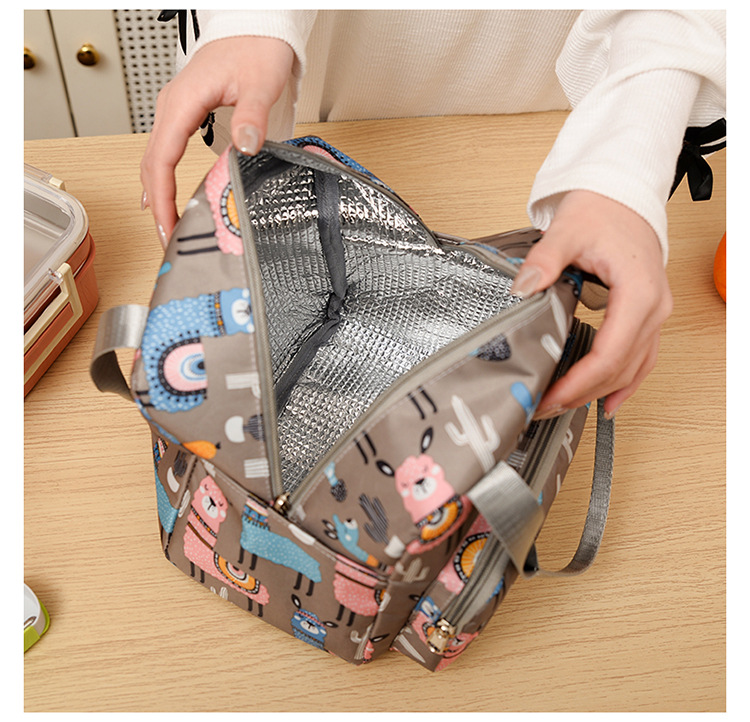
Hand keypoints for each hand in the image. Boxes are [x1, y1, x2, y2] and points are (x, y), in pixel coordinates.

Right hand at [140, 36, 294, 245]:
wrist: (253, 26)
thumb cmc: (254, 48)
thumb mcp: (260, 82)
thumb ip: (251, 115)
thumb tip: (245, 146)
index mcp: (183, 102)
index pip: (161, 159)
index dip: (162, 198)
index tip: (168, 226)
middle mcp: (172, 107)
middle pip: (152, 165)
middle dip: (158, 207)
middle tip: (168, 241)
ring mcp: (175, 111)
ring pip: (155, 160)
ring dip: (158, 196)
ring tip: (168, 228)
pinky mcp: (184, 114)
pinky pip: (164, 152)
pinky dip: (163, 180)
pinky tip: (166, 199)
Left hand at [512, 190, 672, 418]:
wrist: (622, 196)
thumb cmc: (603, 210)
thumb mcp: (567, 230)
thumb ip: (544, 261)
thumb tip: (523, 289)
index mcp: (638, 292)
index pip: (610, 353)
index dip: (580, 382)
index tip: (551, 396)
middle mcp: (654, 308)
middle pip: (620, 368)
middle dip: (582, 393)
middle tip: (544, 406)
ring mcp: (655, 313)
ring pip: (632, 368)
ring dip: (599, 392)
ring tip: (564, 406)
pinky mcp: (647, 315)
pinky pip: (642, 359)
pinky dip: (625, 384)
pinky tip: (607, 403)